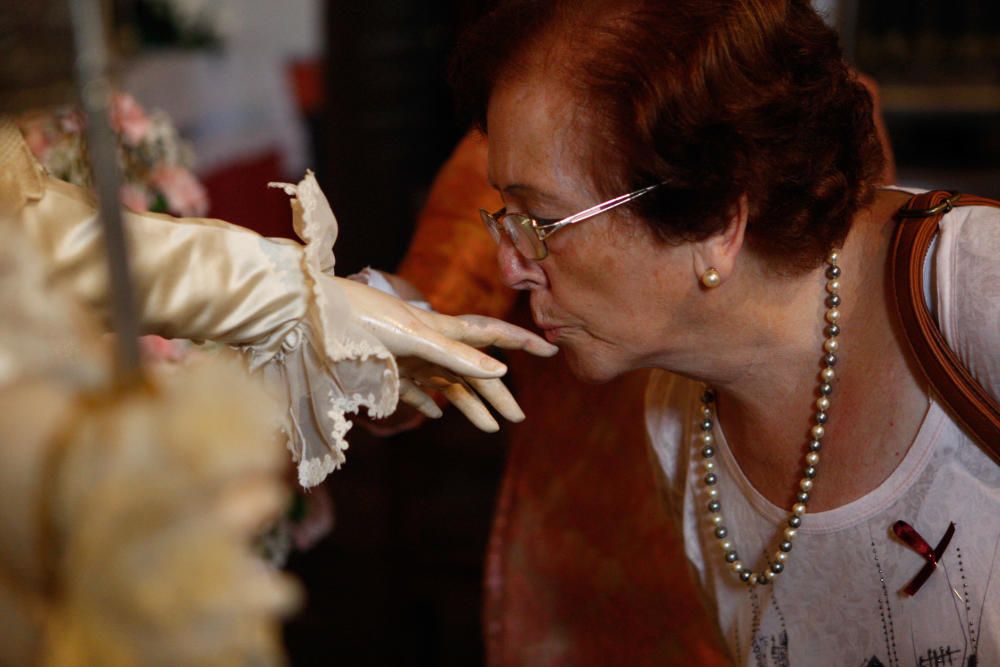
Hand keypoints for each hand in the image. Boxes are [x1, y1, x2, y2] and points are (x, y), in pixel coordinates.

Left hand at [329, 277, 557, 430]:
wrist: (308, 314)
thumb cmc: (361, 317)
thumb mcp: (413, 337)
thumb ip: (456, 355)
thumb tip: (500, 372)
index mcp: (441, 328)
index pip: (491, 335)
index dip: (521, 342)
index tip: (550, 350)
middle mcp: (429, 342)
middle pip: (474, 371)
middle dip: (498, 393)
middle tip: (518, 417)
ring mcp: (407, 357)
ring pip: (448, 385)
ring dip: (469, 406)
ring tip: (490, 429)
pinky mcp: (383, 371)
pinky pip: (413, 390)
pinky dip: (427, 403)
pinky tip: (435, 416)